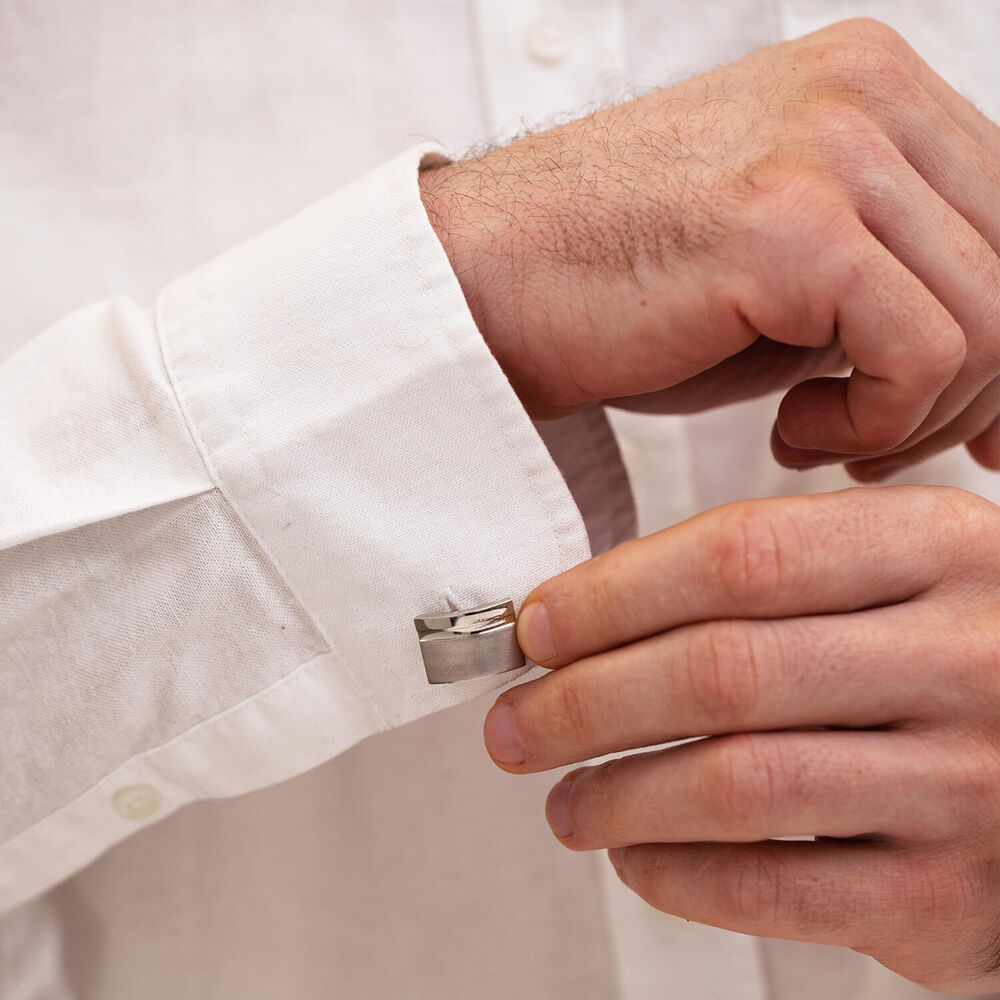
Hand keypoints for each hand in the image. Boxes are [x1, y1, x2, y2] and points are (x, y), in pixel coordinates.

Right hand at [420, 18, 999, 478]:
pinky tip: (793, 433)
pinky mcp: (791, 224)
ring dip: (918, 417)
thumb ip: (890, 284)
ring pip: (991, 318)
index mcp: (873, 90)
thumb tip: (986, 362)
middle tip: (887, 451)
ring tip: (823, 441)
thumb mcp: (786, 276)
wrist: (483, 286)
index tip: (979, 428)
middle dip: (979, 394)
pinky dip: (877, 422)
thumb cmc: (618, 289)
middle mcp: (866, 95)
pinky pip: (922, 350)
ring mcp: (831, 147)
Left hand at [483, 486, 999, 993]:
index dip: (614, 593)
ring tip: (564, 800)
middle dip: (586, 702)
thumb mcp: (909, 575)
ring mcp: (970, 782)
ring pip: (738, 784)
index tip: (537, 627)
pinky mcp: (955, 899)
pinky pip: (777, 889)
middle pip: (723, 671)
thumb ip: (778, 578)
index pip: (741, 555)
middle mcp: (965, 658)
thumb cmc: (967, 658)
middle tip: (516, 724)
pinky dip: (678, 876)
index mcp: (939, 550)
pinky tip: (636, 857)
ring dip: (617, 795)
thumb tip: (590, 619)